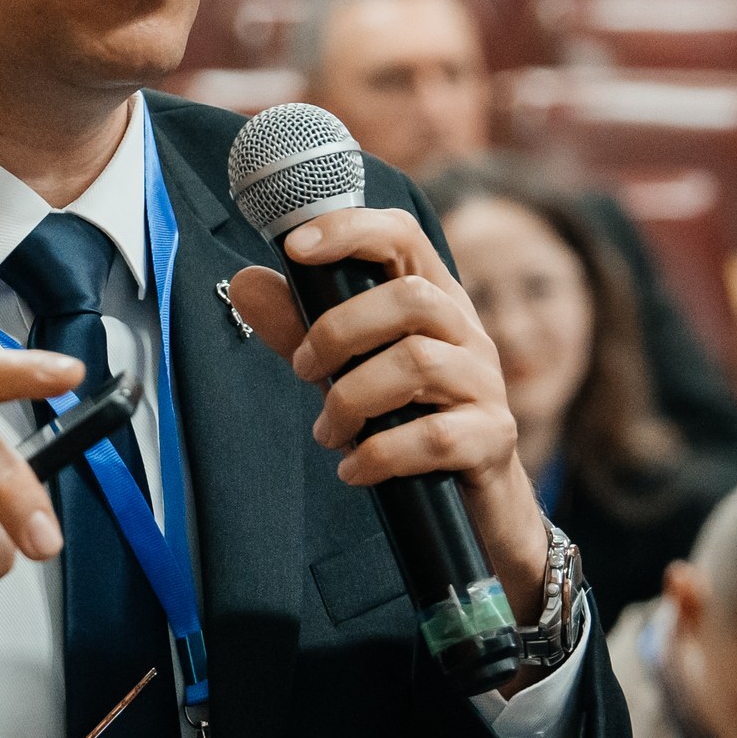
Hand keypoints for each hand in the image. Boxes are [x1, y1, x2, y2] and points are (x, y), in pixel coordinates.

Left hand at [225, 209, 550, 653]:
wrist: (471, 507)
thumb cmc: (406, 421)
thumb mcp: (347, 369)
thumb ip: (300, 328)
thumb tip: (244, 283)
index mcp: (434, 299)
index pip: (401, 236)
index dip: (350, 230)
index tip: (294, 248)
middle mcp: (468, 332)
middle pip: (411, 299)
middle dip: (339, 331)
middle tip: (302, 370)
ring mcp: (486, 384)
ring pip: (418, 363)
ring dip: (352, 398)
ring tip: (326, 431)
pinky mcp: (492, 439)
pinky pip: (435, 437)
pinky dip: (380, 453)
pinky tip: (353, 469)